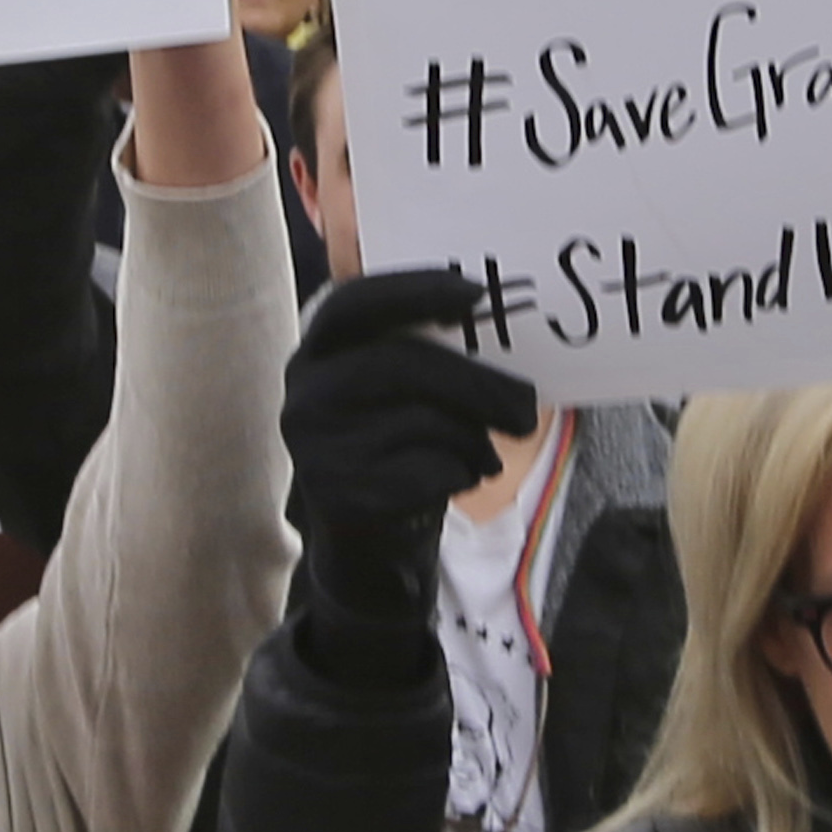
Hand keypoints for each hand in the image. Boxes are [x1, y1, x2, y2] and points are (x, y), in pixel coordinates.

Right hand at [279, 265, 537, 671]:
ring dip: (474, 439)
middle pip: (401, 365)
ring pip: (422, 421)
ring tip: (486, 453)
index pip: (353, 303)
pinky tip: (458, 480)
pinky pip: (425, 472)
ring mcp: (315, 446)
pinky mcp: (339, 495)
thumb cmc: (396, 447)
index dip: (412, 290)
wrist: (366, 541)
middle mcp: (304, 394)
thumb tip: (504, 320)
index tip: (473, 294)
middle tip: (526, 408)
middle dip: (476, 383)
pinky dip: (458, 475)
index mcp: (316, 353)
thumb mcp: (396, 393)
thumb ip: (426, 353)